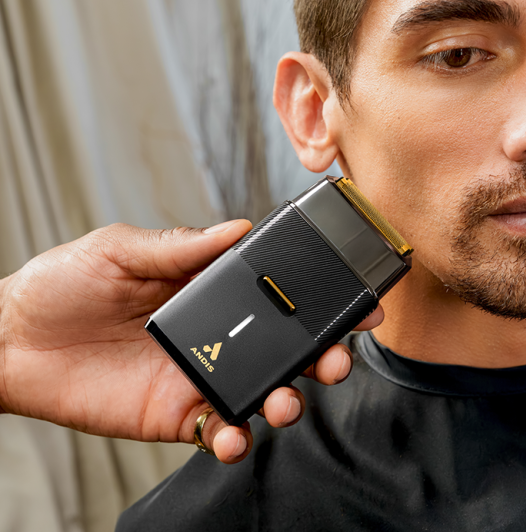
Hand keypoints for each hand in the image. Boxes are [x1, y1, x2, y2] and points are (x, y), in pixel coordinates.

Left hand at [0, 221, 383, 463]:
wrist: (13, 341)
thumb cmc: (64, 283)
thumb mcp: (122, 250)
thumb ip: (180, 245)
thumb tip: (237, 227)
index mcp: (207, 290)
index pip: (274, 294)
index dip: (316, 299)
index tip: (352, 301)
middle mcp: (215, 333)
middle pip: (283, 347)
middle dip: (321, 354)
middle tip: (336, 357)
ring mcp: (199, 374)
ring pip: (262, 391)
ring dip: (288, 399)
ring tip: (288, 400)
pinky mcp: (176, 412)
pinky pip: (218, 430)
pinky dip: (234, 439)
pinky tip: (234, 435)